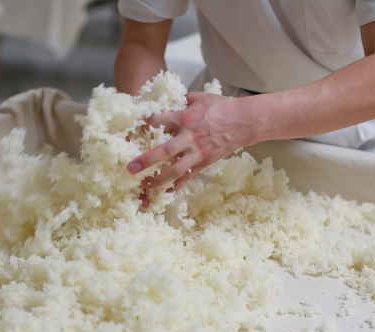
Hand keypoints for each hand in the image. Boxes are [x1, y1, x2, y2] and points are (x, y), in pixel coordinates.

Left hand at [127, 92, 253, 193]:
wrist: (244, 121)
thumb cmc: (221, 106)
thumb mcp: (198, 97)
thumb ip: (179, 102)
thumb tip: (165, 102)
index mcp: (185, 118)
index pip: (157, 122)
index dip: (144, 125)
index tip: (135, 129)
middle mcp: (189, 137)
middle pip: (163, 151)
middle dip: (145, 161)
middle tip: (130, 168)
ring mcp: (197, 152)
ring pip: (175, 170)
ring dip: (158, 179)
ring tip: (144, 184)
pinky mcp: (204, 162)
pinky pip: (188, 177)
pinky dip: (177, 186)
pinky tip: (166, 192)